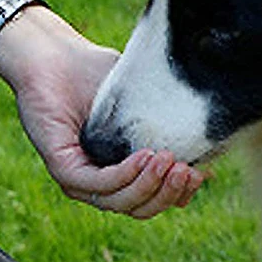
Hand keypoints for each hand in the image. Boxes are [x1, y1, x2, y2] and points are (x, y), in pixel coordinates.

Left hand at [0, 8, 205, 217]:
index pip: (152, 199)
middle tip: (188, 171)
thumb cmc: (94, 73)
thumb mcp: (143, 103)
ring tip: (170, 160)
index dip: (179, 194)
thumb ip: (168, 129)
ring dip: (150, 185)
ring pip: (119, 202)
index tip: (201, 173)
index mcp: (118, 172)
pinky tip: (145, 157)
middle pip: (139, 208)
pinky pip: (97, 184)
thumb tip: (209, 155)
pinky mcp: (61, 167)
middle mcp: (97, 182)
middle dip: (169, 194)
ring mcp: (77, 178)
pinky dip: (124, 175)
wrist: (52, 53)